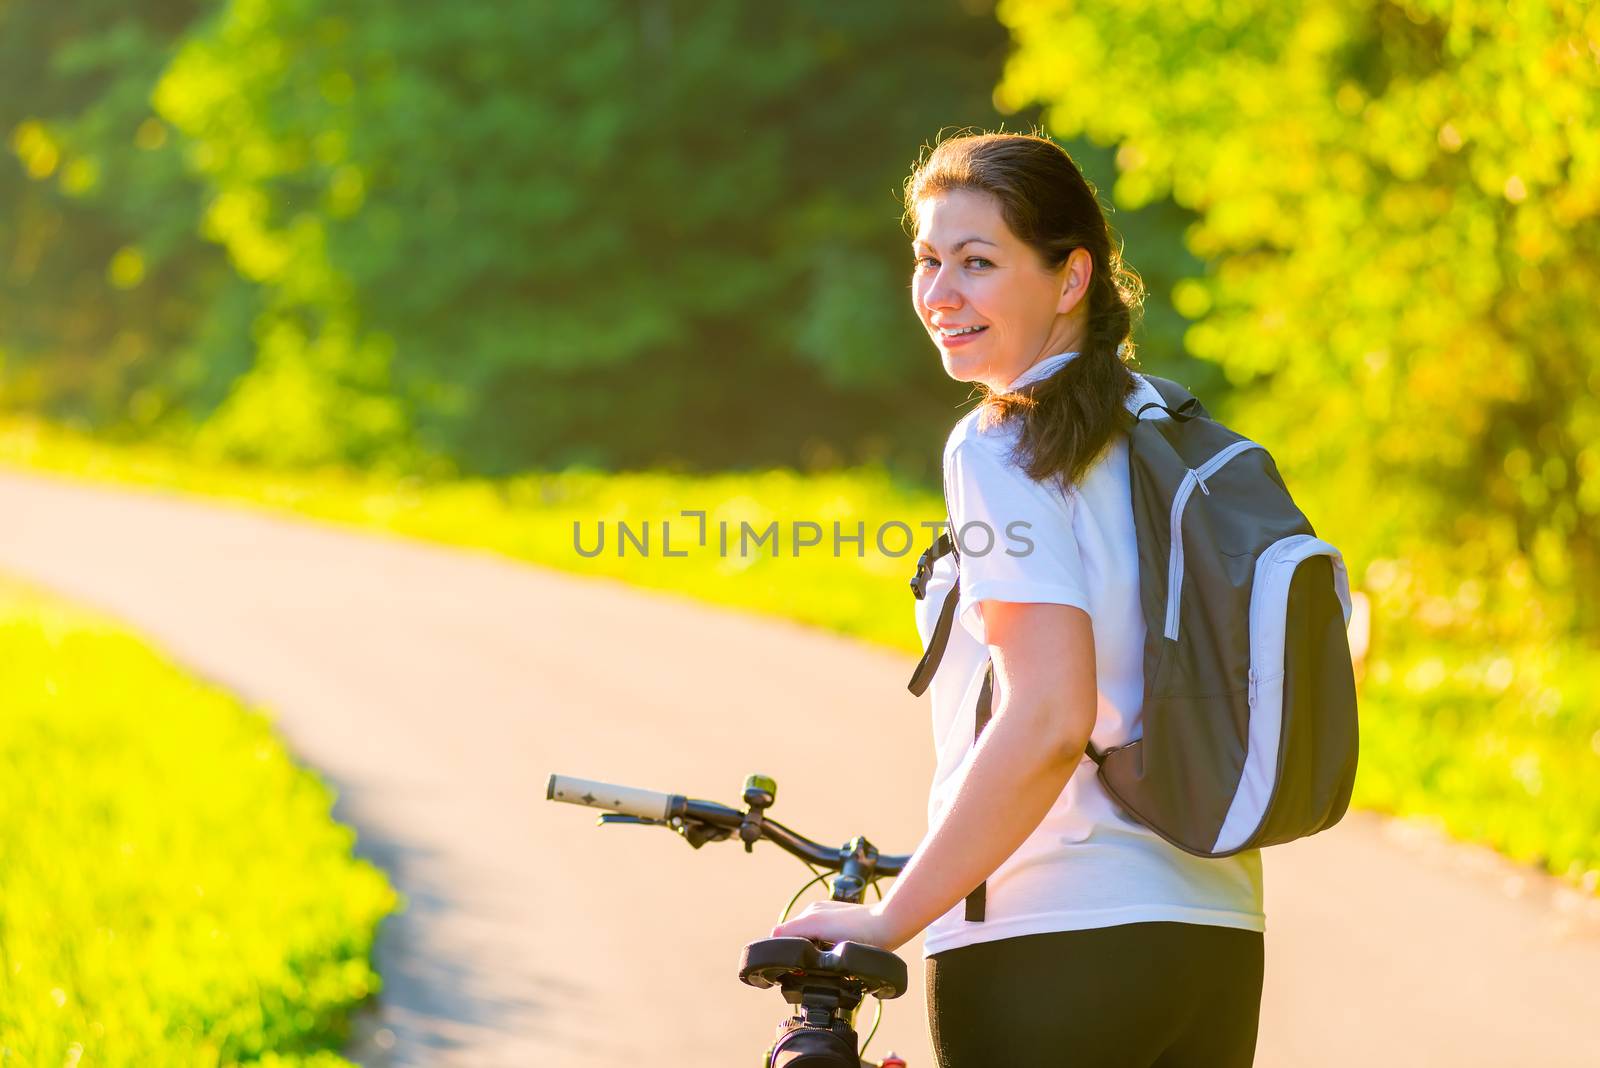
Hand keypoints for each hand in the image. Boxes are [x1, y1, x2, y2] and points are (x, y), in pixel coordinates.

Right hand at [769, 900, 911, 952]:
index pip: (784, 934)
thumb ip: (794, 931)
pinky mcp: (842, 923)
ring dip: (812, 952)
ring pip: (810, 940)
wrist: (889, 925)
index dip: (785, 950)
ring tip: (823, 963)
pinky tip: (834, 955)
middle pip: (797, 938)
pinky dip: (823, 948)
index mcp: (810, 914)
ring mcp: (830, 917)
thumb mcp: (820, 929)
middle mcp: (817, 912)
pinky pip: (823, 938)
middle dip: (799, 953)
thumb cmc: (860, 930)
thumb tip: (773, 937)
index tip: (791, 966)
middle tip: (808, 969)